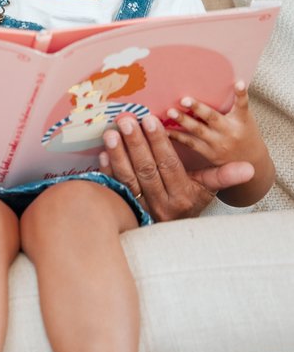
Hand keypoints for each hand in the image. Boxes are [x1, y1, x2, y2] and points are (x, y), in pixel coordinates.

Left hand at [98, 112, 251, 220]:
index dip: (159, 143)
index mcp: (182, 197)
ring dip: (118, 154)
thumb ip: (222, 177)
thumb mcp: (205, 191)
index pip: (169, 165)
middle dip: (136, 143)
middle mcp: (160, 203)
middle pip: (146, 169)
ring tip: (112, 132)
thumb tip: (249, 169)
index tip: (151, 120)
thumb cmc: (186, 202)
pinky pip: (114, 187)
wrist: (165, 231)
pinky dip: (107, 170)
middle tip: (127, 120)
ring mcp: (140, 206)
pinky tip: (102, 153)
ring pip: (127, 178)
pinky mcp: (123, 207)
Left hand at [165, 81, 269, 168]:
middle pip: (213, 118)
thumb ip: (234, 105)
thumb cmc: (245, 133)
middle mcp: (230, 132)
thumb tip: (220, 81)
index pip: (243, 105)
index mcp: (241, 120)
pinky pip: (190, 144)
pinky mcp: (209, 153)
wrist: (252, 162)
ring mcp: (218, 144)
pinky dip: (177, 137)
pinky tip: (164, 130)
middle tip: (184, 99)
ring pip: (198, 131)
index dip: (241, 94)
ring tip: (170, 112)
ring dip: (183, 121)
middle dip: (198, 108)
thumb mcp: (245, 119)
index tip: (239, 83)